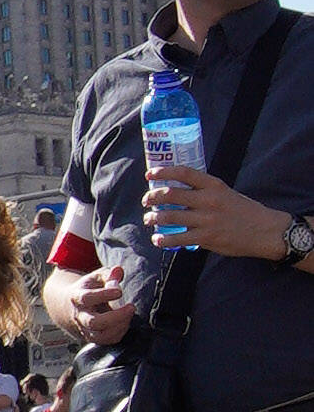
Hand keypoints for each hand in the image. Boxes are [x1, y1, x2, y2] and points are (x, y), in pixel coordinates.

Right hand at [59, 266, 138, 348]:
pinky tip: (125, 321)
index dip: (104, 295)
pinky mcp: (93, 338)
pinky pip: (108, 340)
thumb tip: (118, 271)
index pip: (87, 298)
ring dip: (120, 326)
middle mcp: (80, 316)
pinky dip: (120, 332)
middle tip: (131, 307)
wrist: (70, 307)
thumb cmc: (87, 289)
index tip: (119, 291)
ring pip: (101, 335)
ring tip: (130, 313)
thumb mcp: (94, 278)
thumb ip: (107, 274)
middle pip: (94, 322)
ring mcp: (85, 329)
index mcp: (77, 298)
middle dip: (115, 316)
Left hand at [147, 167, 291, 261]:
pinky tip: (158, 240)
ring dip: (154, 218)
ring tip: (149, 220)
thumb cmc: (245, 211)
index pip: (184, 173)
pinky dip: (164, 239)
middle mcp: (208, 200)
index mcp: (214, 185)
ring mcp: (207, 220)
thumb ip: (205, 191)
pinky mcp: (207, 238)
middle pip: (171, 194)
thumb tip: (180, 192)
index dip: (163, 172)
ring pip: (171, 217)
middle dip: (153, 197)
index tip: (150, 174)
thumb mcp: (226, 193)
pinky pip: (179, 239)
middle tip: (146, 200)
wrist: (265, 231)